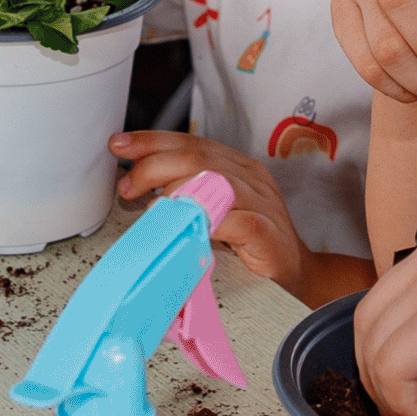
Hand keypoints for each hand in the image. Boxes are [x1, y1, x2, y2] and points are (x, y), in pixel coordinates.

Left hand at [112, 133, 312, 292]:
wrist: (296, 274)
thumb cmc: (249, 244)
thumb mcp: (214, 210)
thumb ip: (185, 193)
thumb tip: (137, 182)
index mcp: (236, 165)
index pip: (190, 143)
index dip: (152, 141)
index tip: (119, 145)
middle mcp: (250, 177)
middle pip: (198, 158)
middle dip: (154, 166)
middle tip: (129, 185)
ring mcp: (262, 203)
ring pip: (216, 182)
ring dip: (176, 191)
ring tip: (152, 206)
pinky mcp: (268, 233)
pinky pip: (237, 221)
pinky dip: (208, 221)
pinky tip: (187, 226)